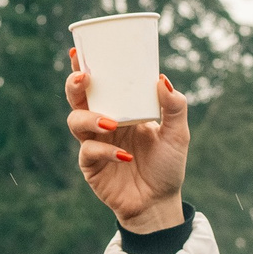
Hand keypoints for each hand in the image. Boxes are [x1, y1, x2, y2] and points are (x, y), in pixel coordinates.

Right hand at [68, 58, 189, 234]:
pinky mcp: (90, 166)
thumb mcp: (178, 135)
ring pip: (76, 121)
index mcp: (120, 109)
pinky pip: (89, 151)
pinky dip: (105, 151)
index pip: (100, 83)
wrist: (160, 203)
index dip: (85, 66)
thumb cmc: (167, 167)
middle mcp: (103, 123)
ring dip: (90, 118)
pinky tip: (124, 157)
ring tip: (111, 123)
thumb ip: (175, 107)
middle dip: (74, 85)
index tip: (79, 50)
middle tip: (84, 77)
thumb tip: (162, 79)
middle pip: (78, 98)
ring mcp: (94, 144)